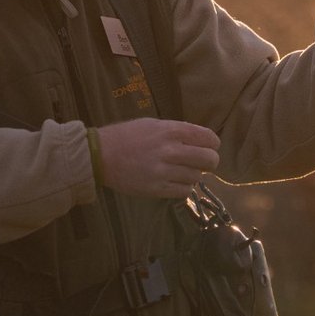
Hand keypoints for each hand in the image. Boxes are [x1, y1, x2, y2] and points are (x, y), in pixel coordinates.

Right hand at [95, 119, 220, 199]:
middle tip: (202, 163)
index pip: (209, 138)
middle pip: (209, 160)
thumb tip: (201, 141)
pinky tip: (174, 181)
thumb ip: (178, 131)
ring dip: (193, 175)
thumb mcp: (154, 124)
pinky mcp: (156, 189)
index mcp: (171, 130)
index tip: (209, 147)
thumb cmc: (127, 136)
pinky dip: (183, 187)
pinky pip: (184, 191)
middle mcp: (170, 150)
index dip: (212, 144)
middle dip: (210, 162)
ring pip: (197, 177)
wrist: (102, 155)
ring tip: (181, 171)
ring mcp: (164, 171)